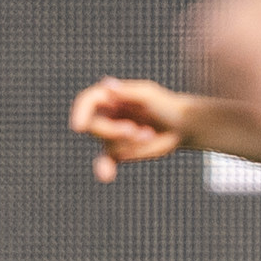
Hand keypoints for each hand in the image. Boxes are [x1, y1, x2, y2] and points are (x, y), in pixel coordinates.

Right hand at [66, 74, 192, 178]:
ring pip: (107, 144)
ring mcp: (111, 134)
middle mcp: (106, 115)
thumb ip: (128, 92)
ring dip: (129, 143)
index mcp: (110, 97)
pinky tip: (106, 176)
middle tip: (136, 130)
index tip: (79, 127)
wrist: (181, 125)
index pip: (87, 102)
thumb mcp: (148, 95)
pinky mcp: (119, 151)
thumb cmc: (165, 105)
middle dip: (114, 131)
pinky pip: (105, 161)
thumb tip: (106, 85)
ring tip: (149, 134)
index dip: (79, 113)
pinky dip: (104, 168)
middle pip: (94, 127)